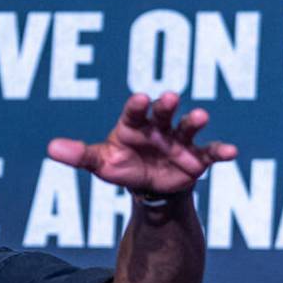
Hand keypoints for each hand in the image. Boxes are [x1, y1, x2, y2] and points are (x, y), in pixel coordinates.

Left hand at [47, 91, 236, 195]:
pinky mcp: (196, 158)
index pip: (134, 112)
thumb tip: (50, 149)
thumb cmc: (121, 164)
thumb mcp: (99, 162)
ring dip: (195, 121)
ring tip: (201, 116)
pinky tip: (232, 151)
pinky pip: (210, 152)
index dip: (137, 106)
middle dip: (166, 106)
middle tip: (168, 97)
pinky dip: (221, 151)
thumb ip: (78, 154)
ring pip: (188, 127)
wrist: (147, 185)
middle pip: (163, 113)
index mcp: (133, 125)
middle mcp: (159, 128)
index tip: (139, 98)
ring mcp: (179, 141)